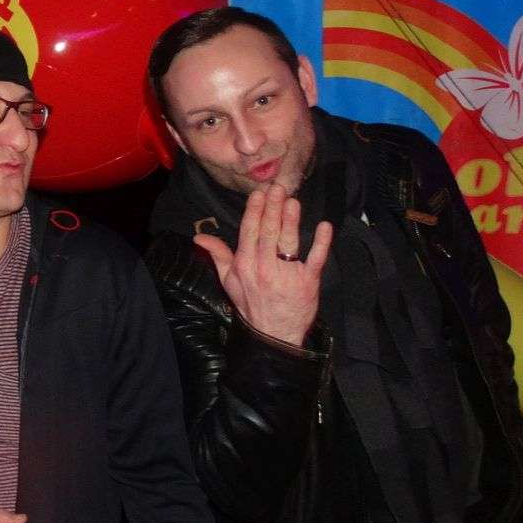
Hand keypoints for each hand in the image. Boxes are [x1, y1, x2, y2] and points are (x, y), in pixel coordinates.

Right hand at [193, 184, 332, 346]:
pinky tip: (324, 226)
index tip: (259, 194)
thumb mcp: (229, 281)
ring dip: (291, 219)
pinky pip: (315, 258)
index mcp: (244, 264)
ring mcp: (287, 274)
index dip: (254, 211)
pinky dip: (321, 242)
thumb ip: (218, 255)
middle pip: (269, 231)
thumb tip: (199, 237)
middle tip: (278, 188)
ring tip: (293, 201)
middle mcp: (264, 267)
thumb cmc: (251, 305)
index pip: (249, 232)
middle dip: (273, 208)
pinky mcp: (308, 281)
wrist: (273, 334)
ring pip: (288, 241)